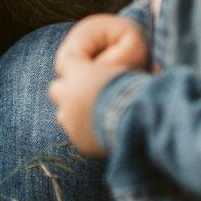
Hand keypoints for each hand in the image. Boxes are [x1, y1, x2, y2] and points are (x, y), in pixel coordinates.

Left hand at [48, 14, 149, 157]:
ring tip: (92, 112)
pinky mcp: (79, 141)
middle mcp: (68, 96)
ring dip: (73, 113)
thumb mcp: (129, 69)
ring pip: (63, 114)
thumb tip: (144, 59)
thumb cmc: (134, 90)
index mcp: (78, 73)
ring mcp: (71, 120)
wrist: (135, 121)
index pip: (65, 62)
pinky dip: (85, 132)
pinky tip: (100, 129)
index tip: (84, 68)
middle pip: (56, 89)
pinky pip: (76, 134)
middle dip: (68, 91)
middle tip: (85, 92)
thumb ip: (118, 64)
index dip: (75, 66)